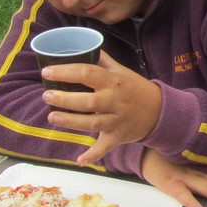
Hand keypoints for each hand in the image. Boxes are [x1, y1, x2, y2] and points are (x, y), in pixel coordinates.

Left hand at [38, 51, 161, 165]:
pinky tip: (79, 160)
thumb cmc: (136, 88)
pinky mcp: (117, 136)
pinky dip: (93, 155)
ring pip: (91, 123)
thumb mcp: (122, 71)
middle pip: (88, 101)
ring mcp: (116, 120)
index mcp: (113, 81)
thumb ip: (102, 61)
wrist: (160, 111)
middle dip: (65, 98)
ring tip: (52, 117)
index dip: (66, 72)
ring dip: (71, 121)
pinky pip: (104, 147)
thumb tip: (84, 46)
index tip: (47, 71)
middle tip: (46, 95)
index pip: (87, 73)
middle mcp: (114, 101)